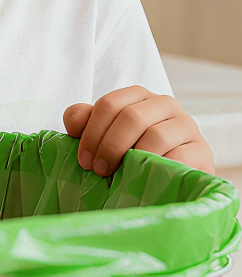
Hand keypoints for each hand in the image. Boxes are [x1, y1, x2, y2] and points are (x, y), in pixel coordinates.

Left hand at [63, 86, 214, 177]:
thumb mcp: (103, 135)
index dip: (92, 131)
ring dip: (133, 157)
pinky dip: (159, 168)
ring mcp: (186, 126)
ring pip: (156, 135)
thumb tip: (74, 124)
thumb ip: (83, 121)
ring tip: (120, 176)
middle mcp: (165, 104)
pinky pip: (179, 156)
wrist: (169, 180)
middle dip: (109, 145)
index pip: (110, 104)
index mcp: (138, 96)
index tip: (84, 159)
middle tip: (98, 170)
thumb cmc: (130, 153)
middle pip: (131, 117)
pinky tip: (146, 178)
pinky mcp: (202, 150)